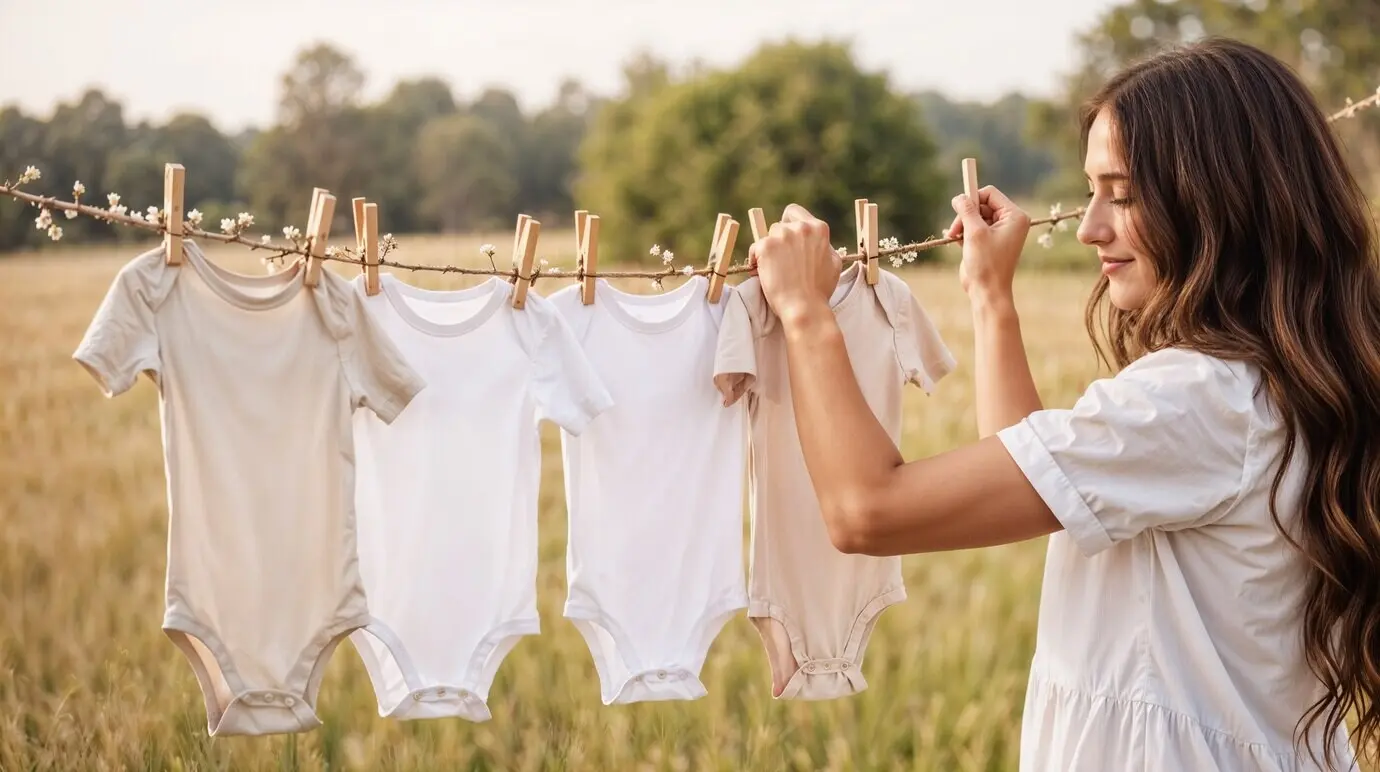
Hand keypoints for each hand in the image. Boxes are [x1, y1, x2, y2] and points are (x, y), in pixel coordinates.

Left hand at [749, 204, 841, 324]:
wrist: (804, 307)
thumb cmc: (819, 290)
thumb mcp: (833, 263)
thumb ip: (824, 246)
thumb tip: (818, 242)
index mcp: (818, 228)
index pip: (794, 213)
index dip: (788, 225)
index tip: (786, 239)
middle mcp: (801, 227)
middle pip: (779, 226)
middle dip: (779, 242)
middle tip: (782, 262)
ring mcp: (782, 235)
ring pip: (767, 237)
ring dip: (769, 251)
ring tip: (774, 270)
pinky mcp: (766, 246)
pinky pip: (755, 248)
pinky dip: (755, 260)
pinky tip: (762, 272)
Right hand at [945, 185, 1029, 302]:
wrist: (987, 291)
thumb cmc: (986, 263)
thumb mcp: (974, 232)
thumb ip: (967, 210)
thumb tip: (959, 197)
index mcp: (1014, 216)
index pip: (990, 194)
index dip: (972, 198)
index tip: (958, 207)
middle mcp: (1010, 222)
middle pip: (981, 204)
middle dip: (966, 215)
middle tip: (955, 230)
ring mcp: (999, 231)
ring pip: (975, 216)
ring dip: (962, 224)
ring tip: (955, 237)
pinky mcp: (989, 241)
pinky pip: (974, 227)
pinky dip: (964, 232)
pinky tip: (958, 243)